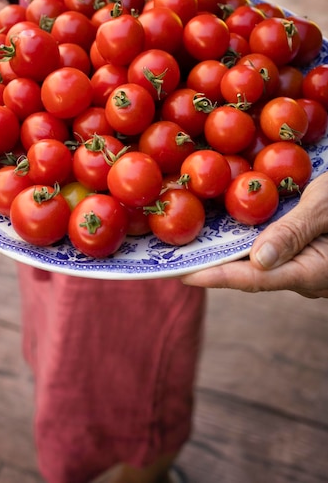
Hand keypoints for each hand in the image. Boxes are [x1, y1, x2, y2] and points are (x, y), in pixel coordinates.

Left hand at [181, 172, 327, 297]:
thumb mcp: (324, 205)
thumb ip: (294, 231)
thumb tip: (258, 260)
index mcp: (312, 271)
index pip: (255, 278)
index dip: (217, 277)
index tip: (183, 275)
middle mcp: (305, 275)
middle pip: (250, 274)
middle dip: (212, 266)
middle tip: (172, 259)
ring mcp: (305, 265)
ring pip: (258, 263)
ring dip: (226, 253)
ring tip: (188, 245)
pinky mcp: (305, 252)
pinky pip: (270, 250)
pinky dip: (244, 241)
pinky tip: (224, 229)